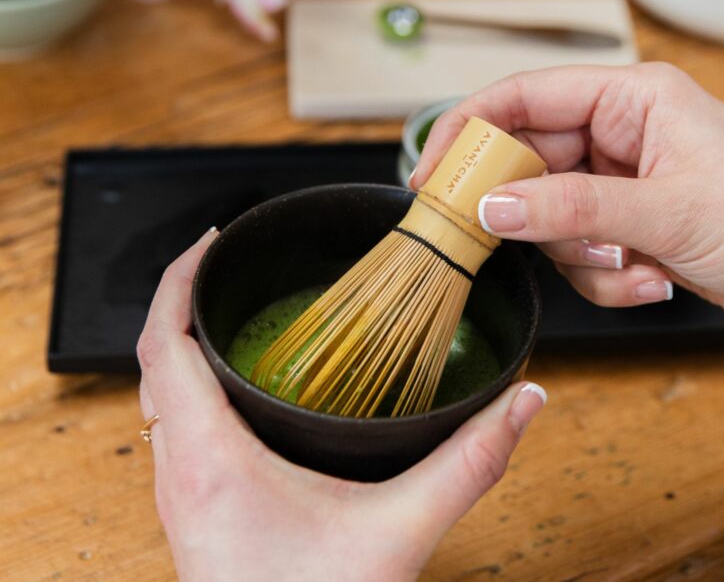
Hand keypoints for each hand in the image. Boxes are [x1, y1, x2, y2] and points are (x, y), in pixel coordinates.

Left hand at [136, 230, 546, 580]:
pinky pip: (173, 426)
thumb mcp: (402, 532)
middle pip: (155, 361)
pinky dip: (194, 384)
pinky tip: (243, 387)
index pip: (163, 344)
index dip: (177, 279)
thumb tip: (521, 403)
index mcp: (208, 459)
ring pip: (159, 396)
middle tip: (231, 262)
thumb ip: (468, 465)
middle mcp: (178, 471)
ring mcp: (179, 493)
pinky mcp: (194, 509)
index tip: (213, 239)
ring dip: (184, 343)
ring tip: (234, 307)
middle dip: (183, 300)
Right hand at [414, 63, 723, 340]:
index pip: (527, 97)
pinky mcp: (638, 226)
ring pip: (555, 219)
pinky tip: (655, 279)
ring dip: (583, 256)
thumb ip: (569, 208)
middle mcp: (627, 133)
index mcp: (635, 97)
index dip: (471, 131)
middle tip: (508, 243)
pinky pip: (586, 253)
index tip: (432, 175)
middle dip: (533, 215)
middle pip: (533, 165)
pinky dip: (609, 277)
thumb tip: (491, 206)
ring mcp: (630, 183)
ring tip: (634, 264)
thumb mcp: (664, 211)